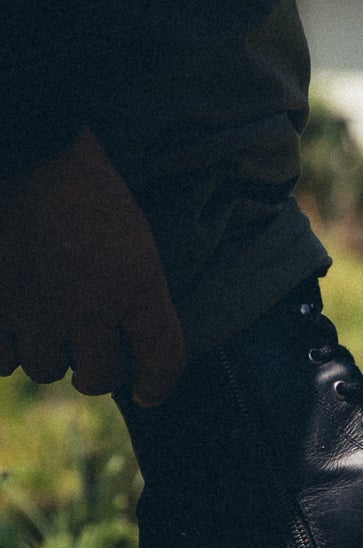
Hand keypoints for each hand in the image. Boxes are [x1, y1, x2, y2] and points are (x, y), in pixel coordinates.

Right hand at [0, 130, 185, 406]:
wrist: (25, 157)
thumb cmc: (86, 186)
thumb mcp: (134, 234)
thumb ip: (136, 290)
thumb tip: (130, 337)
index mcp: (137, 286)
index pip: (163, 361)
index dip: (159, 383)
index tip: (149, 390)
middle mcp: (90, 310)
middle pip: (100, 378)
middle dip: (99, 367)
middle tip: (92, 345)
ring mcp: (37, 314)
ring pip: (47, 370)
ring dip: (51, 353)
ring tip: (49, 318)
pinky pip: (2, 361)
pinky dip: (8, 347)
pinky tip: (14, 319)